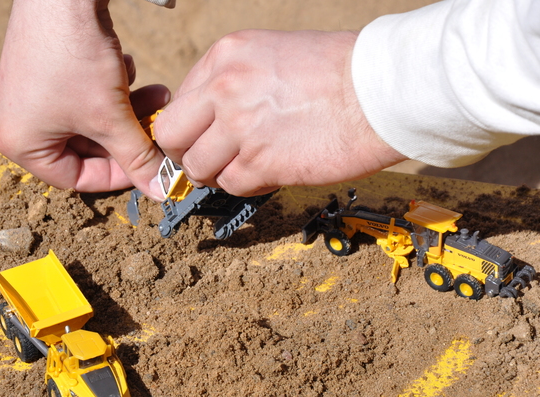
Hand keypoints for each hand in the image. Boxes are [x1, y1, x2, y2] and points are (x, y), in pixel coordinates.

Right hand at [0, 0, 168, 199]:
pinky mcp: (41, 67)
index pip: (75, 178)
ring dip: (126, 108)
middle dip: (128, 134)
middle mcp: (16, 121)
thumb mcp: (111, 117)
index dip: (118, 175)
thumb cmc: (74, 57)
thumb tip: (159, 189)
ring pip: (88, 118)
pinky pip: (81, 93)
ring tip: (158, 94)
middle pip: (84, 147)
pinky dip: (108, 86)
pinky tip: (125, 65)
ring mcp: (26, 92)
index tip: (148, 166)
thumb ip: (137, 158)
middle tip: (158, 125)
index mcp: (20, 143)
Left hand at [153, 30, 405, 196]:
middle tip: (210, 159)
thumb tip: (212, 118)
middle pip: (171, 136)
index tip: (206, 137)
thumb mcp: (274, 54)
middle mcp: (224, 89)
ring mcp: (240, 127)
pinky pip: (231, 185)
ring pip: (197, 167)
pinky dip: (246, 185)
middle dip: (186, 154)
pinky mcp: (261, 163)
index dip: (191, 126)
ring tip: (246, 167)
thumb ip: (235, 82)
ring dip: (218, 174)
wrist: (382, 90)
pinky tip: (269, 173)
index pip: (179, 103)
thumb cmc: (340, 72)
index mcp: (225, 57)